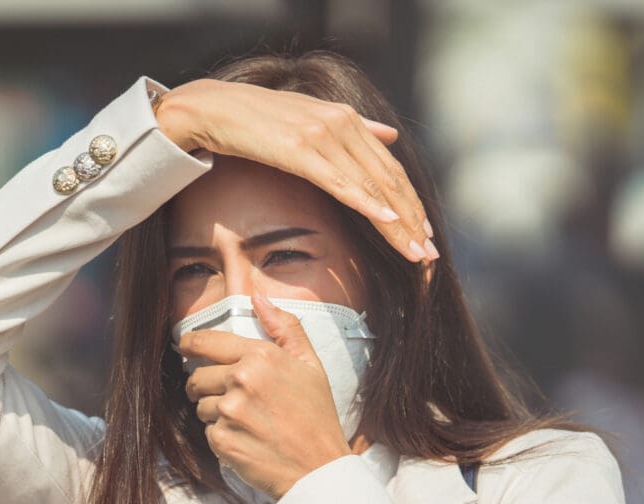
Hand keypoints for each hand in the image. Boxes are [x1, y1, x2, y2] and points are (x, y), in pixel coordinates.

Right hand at [155, 79, 438, 263]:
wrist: (213, 108)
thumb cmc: (256, 120)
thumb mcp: (311, 119)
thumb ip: (354, 127)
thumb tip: (390, 135)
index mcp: (348, 120)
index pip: (389, 169)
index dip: (411, 202)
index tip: (425, 232)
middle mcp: (342, 125)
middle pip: (388, 181)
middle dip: (412, 221)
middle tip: (430, 253)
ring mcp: (323, 136)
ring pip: (371, 187)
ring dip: (398, 224)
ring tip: (415, 252)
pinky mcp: (301, 150)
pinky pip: (342, 183)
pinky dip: (368, 204)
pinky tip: (388, 222)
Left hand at [180, 289, 354, 498]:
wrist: (319, 468)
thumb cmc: (317, 417)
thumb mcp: (310, 364)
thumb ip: (284, 327)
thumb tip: (258, 298)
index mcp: (261, 356)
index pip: (208, 343)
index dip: (190, 344)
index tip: (185, 347)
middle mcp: (242, 380)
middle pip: (198, 377)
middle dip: (205, 386)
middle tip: (228, 398)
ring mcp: (230, 412)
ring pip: (201, 406)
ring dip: (215, 413)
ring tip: (246, 422)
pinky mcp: (222, 440)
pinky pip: (208, 432)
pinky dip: (222, 436)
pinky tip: (246, 440)